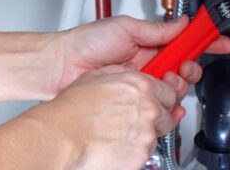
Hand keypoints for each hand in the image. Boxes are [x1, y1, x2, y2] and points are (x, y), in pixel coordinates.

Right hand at [26, 65, 178, 169]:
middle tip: (133, 120)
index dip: (161, 97)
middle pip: (167, 114)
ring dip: (143, 135)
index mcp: (140, 86)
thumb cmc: (71, 110)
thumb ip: (121, 74)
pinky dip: (134, 151)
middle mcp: (148, 108)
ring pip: (157, 135)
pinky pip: (146, 153)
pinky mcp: (142, 155)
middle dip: (155, 118)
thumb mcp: (96, 76)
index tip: (155, 101)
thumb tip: (129, 74)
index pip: (169, 91)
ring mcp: (146, 134)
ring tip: (118, 134)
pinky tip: (115, 145)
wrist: (60, 138)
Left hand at [51, 16, 229, 108]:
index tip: (219, 39)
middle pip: (185, 67)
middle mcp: (149, 63)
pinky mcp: (136, 100)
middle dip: (191, 67)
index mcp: (149, 42)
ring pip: (175, 88)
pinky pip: (161, 106)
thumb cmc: (85, 44)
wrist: (61, 67)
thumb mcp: (125, 28)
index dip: (204, 39)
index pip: (184, 40)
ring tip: (164, 80)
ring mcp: (143, 82)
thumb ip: (157, 29)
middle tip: (183, 67)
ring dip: (177, 85)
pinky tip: (167, 104)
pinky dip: (170, 107)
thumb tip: (182, 22)